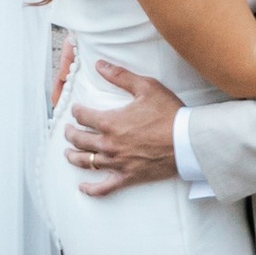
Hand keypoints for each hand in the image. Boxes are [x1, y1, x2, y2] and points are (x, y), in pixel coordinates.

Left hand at [63, 59, 182, 192]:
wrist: (187, 141)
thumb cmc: (168, 113)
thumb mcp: (146, 87)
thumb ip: (120, 76)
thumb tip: (100, 65)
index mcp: (110, 122)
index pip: (83, 117)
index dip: (77, 112)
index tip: (76, 110)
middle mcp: (109, 144)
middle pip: (79, 140)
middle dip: (70, 134)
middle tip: (68, 130)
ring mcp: (117, 163)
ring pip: (86, 162)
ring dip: (74, 157)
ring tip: (68, 153)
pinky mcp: (127, 177)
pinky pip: (104, 187)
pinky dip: (91, 189)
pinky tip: (83, 187)